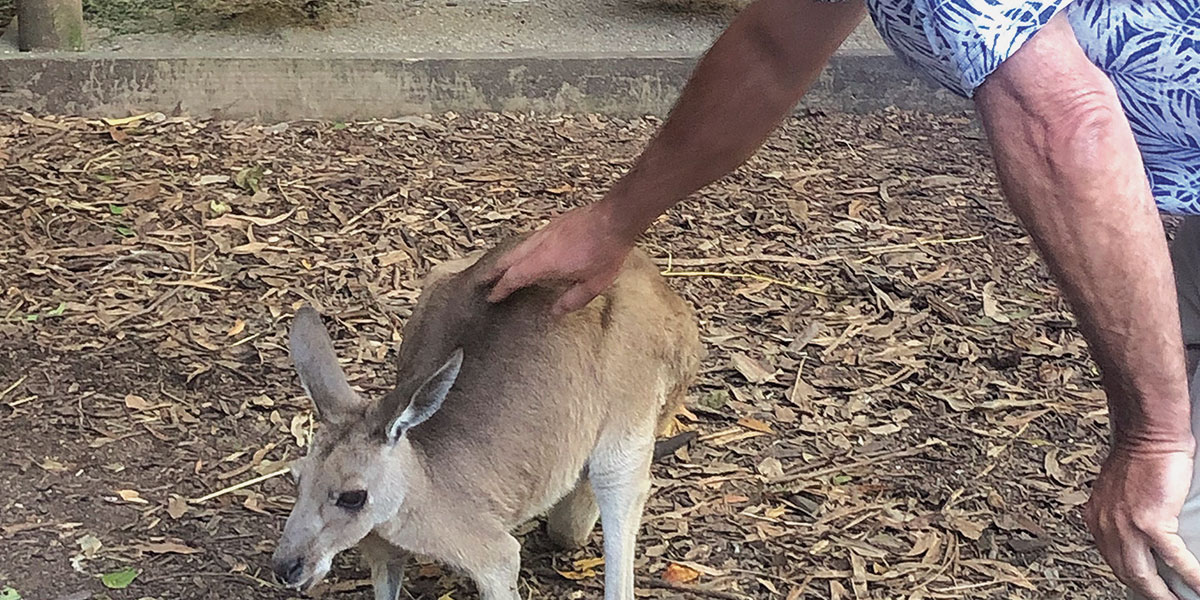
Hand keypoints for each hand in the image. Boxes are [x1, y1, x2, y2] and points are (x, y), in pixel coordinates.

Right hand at [487, 202, 635, 315]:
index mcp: (544, 262)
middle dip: (494, 271)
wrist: (616, 217)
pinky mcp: (555, 224)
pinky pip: (530, 239)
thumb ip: (572, 300)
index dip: (501, 288)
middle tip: (481, 280)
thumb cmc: (606, 252)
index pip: (515, 277)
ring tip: (499, 267)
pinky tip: (526, 251)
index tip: (491, 296)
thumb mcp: (592, 284)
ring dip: (506, 258)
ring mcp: (547, 231)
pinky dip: (520, 248)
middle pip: (509, 259)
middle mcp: (540, 245)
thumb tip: (554, 312)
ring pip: (518, 246)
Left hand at [1086, 441, 1199, 598]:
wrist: (1148, 436)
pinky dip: (1190, 577)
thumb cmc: (1140, 457)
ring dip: (1164, 594)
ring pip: (1145, 574)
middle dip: (1147, 592)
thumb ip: (1120, 514)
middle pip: (1126, 572)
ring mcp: (1126, 526)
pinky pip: (1174, 559)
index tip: (1144, 588)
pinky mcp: (1150, 523)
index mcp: (1096, 518)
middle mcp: (1106, 525)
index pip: (1111, 559)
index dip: (1130, 578)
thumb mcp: (1118, 492)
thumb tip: (1135, 533)